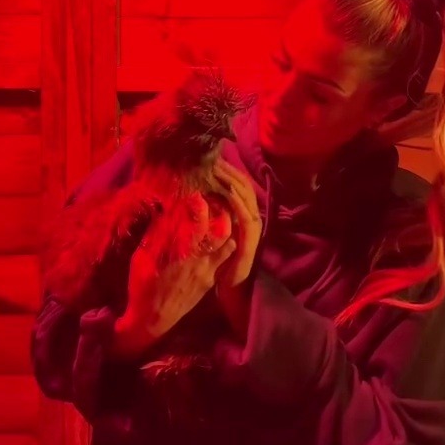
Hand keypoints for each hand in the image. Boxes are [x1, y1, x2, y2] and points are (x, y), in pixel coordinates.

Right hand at [112, 203, 236, 359]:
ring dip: (226, 226)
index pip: (196, 220)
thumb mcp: (142, 256)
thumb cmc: (142, 284)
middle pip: (220, 228)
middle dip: (219, 211)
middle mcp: (198, 259)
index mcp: (179, 250)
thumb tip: (165, 211)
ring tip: (219, 216)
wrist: (154, 317)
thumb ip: (156, 234)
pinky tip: (221, 237)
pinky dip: (227, 243)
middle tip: (213, 201)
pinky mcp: (212, 279)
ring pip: (227, 241)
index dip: (199, 204)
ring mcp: (208, 270)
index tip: (196, 195)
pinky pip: (225, 257)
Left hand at [210, 159, 262, 288]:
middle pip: (244, 186)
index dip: (228, 171)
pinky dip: (237, 202)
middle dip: (230, 171)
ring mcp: (253, 228)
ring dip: (233, 182)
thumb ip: (207, 216)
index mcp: (242, 214)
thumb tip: (192, 196)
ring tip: (220, 169)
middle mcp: (250, 218)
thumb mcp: (210, 233)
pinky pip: (246, 216)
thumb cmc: (217, 261)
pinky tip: (228, 191)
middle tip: (215, 158)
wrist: (229, 286)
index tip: (212, 159)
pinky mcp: (251, 240)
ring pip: (247, 197)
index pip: (237, 186)